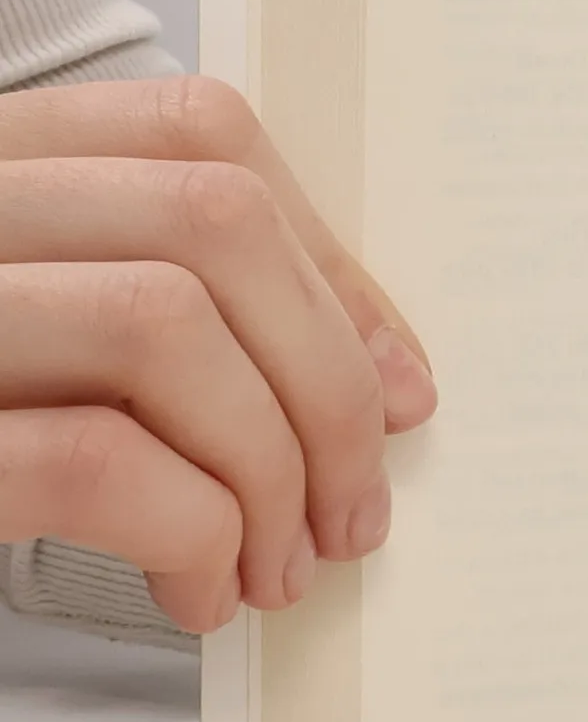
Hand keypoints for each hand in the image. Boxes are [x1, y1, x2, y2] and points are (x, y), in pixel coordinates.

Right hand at [0, 77, 435, 632]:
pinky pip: (95, 458)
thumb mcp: (58, 342)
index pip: (199, 134)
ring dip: (270, 465)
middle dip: (326, 380)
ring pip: (166, 325)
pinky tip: (201, 587)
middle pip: (211, 224)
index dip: (327, 260)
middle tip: (355, 506)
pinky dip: (193, 530)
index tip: (395, 379)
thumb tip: (388, 379)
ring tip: (279, 562)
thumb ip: (180, 317)